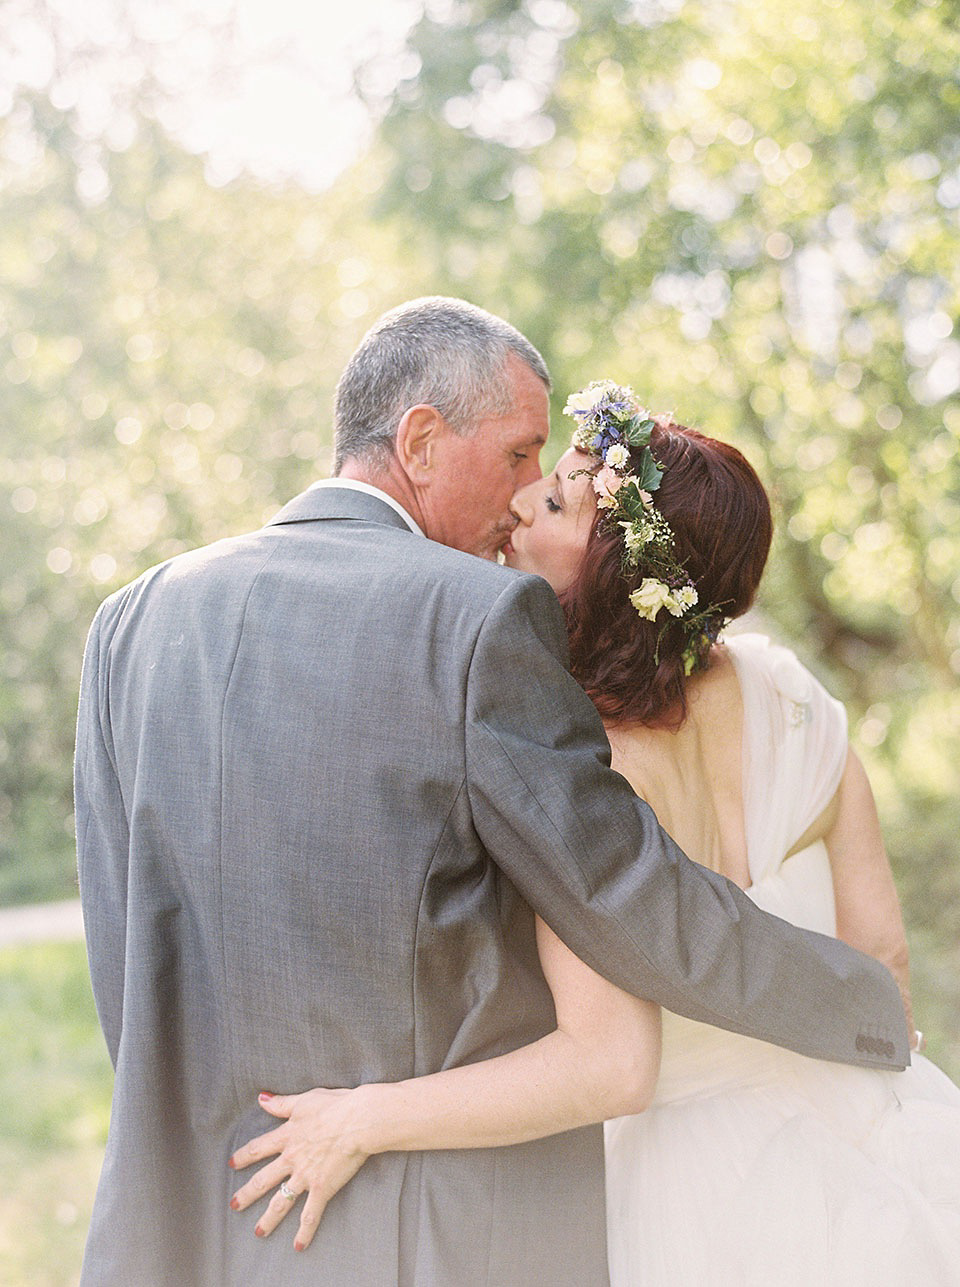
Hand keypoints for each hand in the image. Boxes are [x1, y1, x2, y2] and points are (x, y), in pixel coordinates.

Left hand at [229, 1088, 372, 1250]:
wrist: (357, 1120)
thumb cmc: (334, 1106)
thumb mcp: (304, 1100)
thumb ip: (281, 1103)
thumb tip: (261, 1098)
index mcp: (287, 1136)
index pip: (259, 1148)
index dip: (244, 1156)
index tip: (232, 1164)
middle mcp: (291, 1158)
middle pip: (263, 1179)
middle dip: (247, 1194)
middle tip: (235, 1205)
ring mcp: (305, 1176)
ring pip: (281, 1201)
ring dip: (268, 1218)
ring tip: (258, 1232)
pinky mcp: (322, 1188)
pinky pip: (310, 1215)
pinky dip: (304, 1232)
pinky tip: (298, 1246)